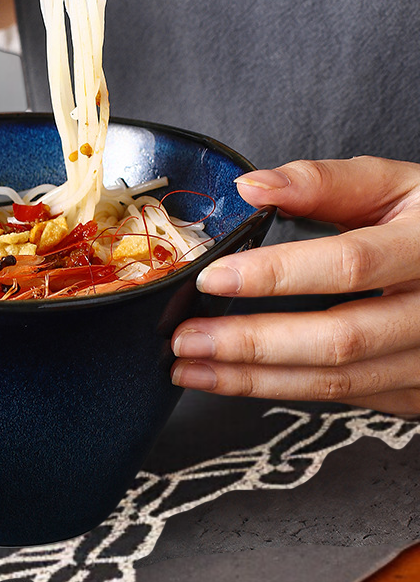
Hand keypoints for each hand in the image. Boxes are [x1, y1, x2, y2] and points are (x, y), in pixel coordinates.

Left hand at [171, 156, 419, 415]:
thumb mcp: (394, 185)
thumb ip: (324, 183)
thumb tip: (252, 187)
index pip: (347, 264)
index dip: (275, 274)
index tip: (211, 278)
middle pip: (339, 339)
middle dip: (251, 343)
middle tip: (185, 339)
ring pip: (338, 382)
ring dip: (254, 380)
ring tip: (192, 368)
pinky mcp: (417, 392)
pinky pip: (346, 398)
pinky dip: (283, 391)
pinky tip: (236, 380)